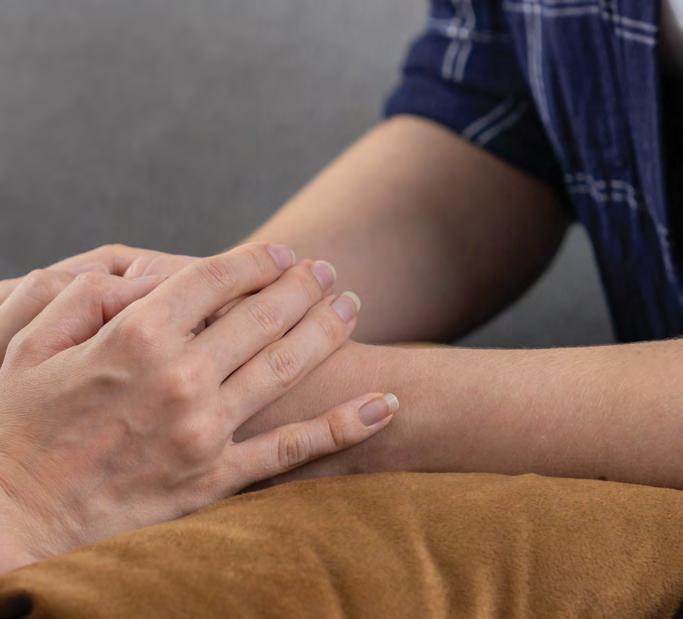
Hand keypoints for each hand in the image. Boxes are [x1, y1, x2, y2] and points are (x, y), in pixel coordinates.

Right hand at [0, 244, 395, 572]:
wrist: (12, 517)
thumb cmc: (16, 423)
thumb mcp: (29, 341)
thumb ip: (87, 297)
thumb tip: (142, 280)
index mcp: (136, 335)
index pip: (216, 279)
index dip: (257, 259)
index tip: (282, 252)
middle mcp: (181, 376)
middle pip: (262, 316)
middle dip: (302, 285)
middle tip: (328, 270)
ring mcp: (203, 429)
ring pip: (285, 367)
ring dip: (327, 330)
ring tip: (352, 305)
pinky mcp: (213, 477)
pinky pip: (290, 449)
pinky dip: (343, 427)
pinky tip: (382, 406)